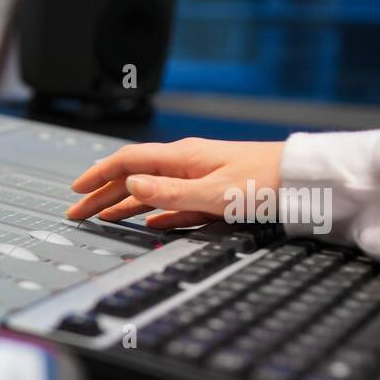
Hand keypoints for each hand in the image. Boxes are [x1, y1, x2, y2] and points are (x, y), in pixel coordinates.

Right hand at [66, 138, 285, 229]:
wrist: (303, 181)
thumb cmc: (265, 181)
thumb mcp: (213, 193)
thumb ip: (169, 192)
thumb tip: (131, 186)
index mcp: (181, 157)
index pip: (127, 162)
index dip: (99, 176)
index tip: (77, 190)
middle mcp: (186, 164)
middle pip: (134, 178)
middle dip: (103, 193)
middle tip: (78, 210)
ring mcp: (198, 178)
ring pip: (151, 191)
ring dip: (124, 204)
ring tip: (103, 217)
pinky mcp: (212, 194)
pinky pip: (174, 204)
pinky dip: (156, 213)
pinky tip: (147, 222)